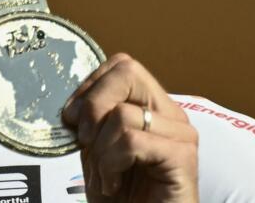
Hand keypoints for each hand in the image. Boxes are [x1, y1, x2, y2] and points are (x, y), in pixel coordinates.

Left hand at [62, 53, 198, 201]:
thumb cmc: (121, 199)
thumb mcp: (96, 151)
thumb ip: (91, 122)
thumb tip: (72, 106)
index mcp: (153, 108)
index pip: (121, 66)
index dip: (90, 86)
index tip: (72, 119)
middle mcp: (172, 115)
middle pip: (127, 71)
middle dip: (93, 105)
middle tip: (85, 141)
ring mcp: (181, 134)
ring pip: (123, 113)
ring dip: (100, 150)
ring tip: (105, 176)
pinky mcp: (182, 157)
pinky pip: (131, 141)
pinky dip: (111, 164)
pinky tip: (113, 184)